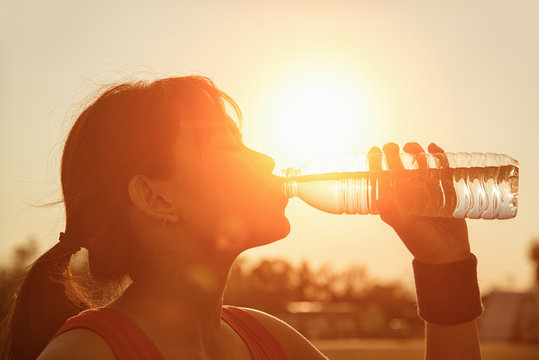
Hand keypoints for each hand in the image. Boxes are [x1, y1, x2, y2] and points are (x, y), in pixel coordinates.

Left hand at [369, 142, 470, 264]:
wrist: (448, 254)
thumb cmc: (421, 242)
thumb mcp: (404, 227)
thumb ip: (392, 213)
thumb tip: (379, 198)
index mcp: (395, 201)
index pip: (382, 178)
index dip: (376, 164)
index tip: (374, 151)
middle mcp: (409, 194)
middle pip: (400, 168)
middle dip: (394, 155)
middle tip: (392, 146)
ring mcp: (428, 191)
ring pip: (420, 166)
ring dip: (415, 154)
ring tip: (412, 146)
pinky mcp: (446, 191)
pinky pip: (442, 171)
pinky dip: (439, 158)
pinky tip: (434, 148)